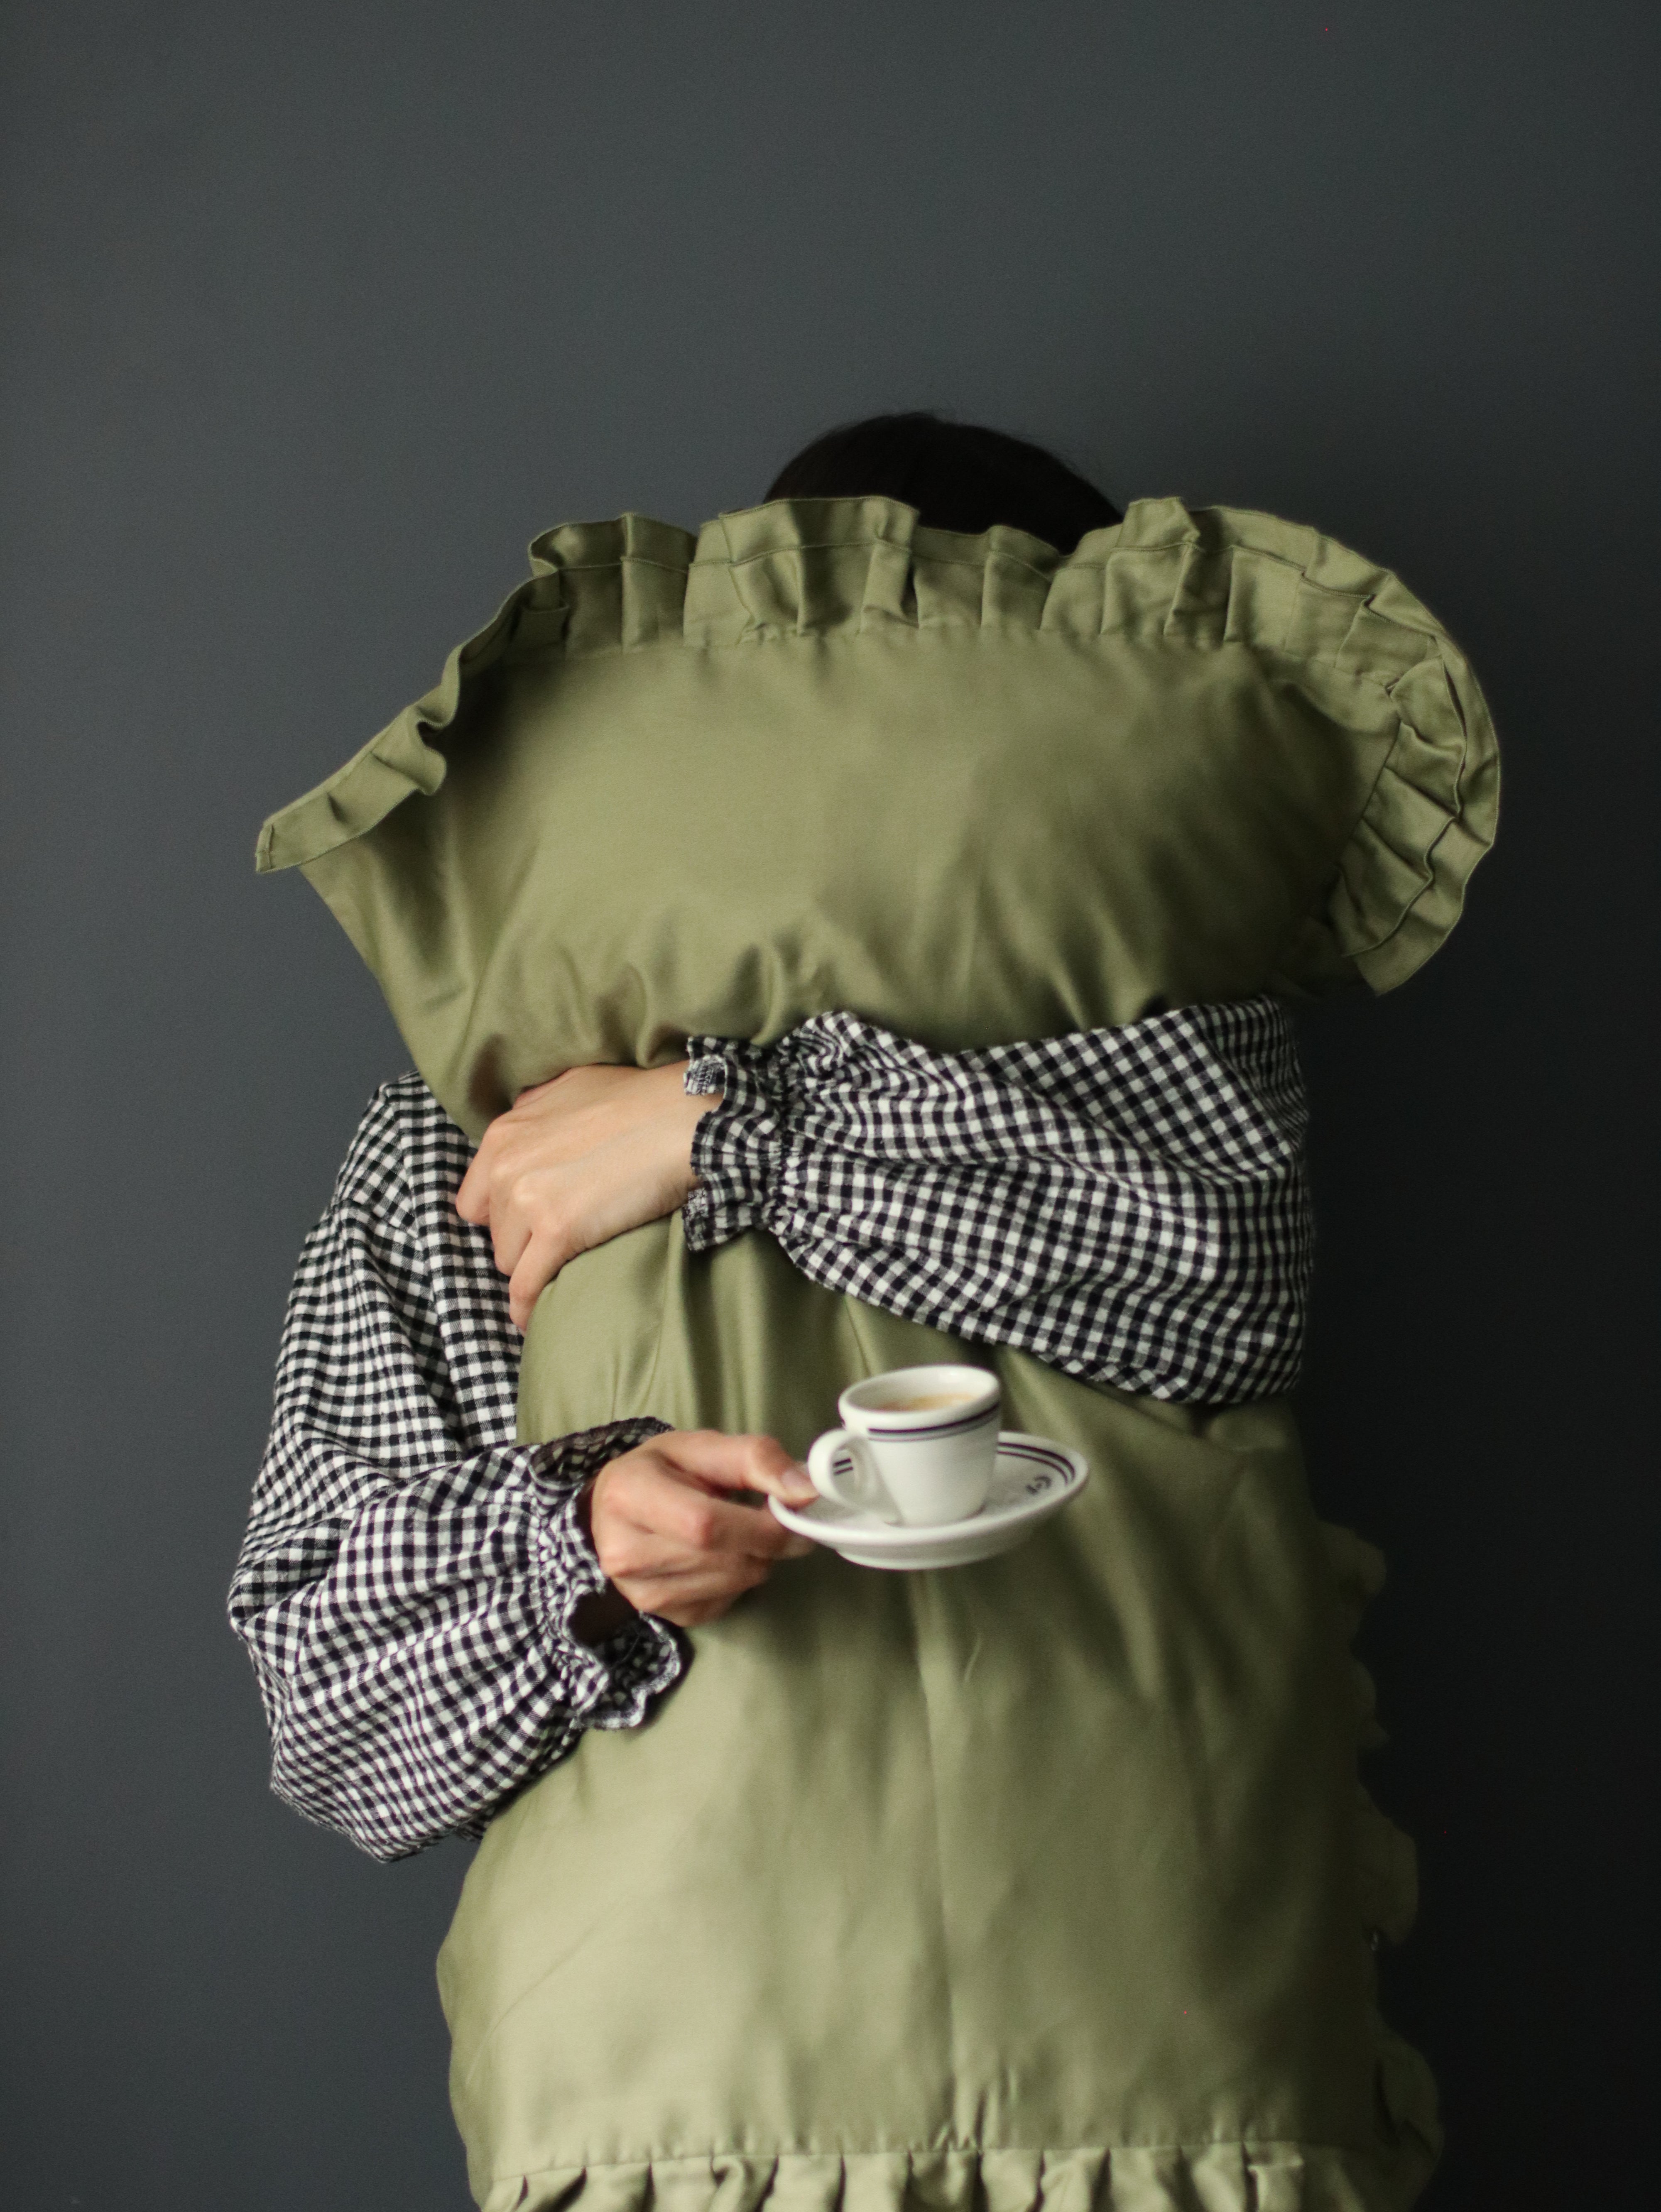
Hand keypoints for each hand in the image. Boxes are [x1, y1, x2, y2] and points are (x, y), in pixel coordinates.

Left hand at [456, 1062, 715, 1328]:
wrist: (685, 1120)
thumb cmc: (641, 1102)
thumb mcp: (573, 1088)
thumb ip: (538, 1111)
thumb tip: (527, 1122)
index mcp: (504, 1135)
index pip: (475, 1201)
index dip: (503, 1217)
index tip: (529, 1226)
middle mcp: (505, 1165)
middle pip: (495, 1234)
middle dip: (522, 1244)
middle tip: (560, 1244)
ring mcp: (528, 1198)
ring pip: (510, 1263)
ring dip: (535, 1269)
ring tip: (565, 1269)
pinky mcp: (557, 1230)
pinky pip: (526, 1287)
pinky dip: (529, 1307)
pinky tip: (535, 1318)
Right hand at [584, 1430, 816, 1628]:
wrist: (617, 1511)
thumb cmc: (662, 1471)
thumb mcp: (702, 1446)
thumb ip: (755, 1458)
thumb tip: (805, 1490)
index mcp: (629, 1495)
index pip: (706, 1524)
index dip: (761, 1524)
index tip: (793, 1511)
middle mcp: (625, 1552)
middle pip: (725, 1559)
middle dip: (768, 1541)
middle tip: (778, 1520)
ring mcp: (641, 1592)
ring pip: (733, 1583)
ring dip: (758, 1559)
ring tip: (743, 1532)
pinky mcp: (663, 1614)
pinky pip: (727, 1602)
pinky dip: (741, 1579)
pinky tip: (724, 1555)